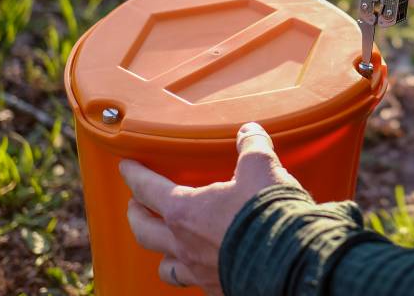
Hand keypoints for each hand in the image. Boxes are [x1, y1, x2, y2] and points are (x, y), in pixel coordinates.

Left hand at [119, 122, 299, 294]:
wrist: (288, 261)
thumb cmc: (266, 212)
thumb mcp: (260, 167)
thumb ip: (251, 146)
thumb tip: (250, 132)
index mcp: (185, 210)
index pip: (148, 189)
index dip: (134, 175)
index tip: (126, 167)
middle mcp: (184, 244)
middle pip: (144, 230)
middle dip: (136, 214)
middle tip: (134, 205)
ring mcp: (199, 271)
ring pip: (166, 266)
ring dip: (161, 252)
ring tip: (164, 243)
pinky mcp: (218, 289)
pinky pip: (195, 283)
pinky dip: (192, 273)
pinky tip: (201, 268)